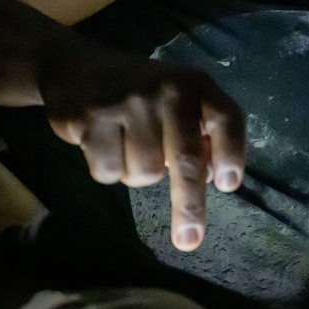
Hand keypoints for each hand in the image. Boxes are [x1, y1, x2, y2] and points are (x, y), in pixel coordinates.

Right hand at [37, 35, 245, 251]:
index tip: (229, 186)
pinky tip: (99, 142)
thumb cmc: (141, 94)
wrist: (77, 68)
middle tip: (189, 241)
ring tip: (126, 146)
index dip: (231, 153)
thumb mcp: (178, 100)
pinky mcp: (89, 118)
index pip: (225, 119)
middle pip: (185, 159)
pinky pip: (107, 172)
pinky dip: (106, 170)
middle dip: (189, 205)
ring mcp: (126, 103)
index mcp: (195, 85)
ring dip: (136, 174)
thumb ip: (200, 132)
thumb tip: (213, 178)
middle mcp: (166, 90)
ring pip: (144, 173)